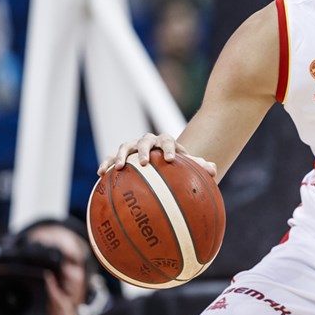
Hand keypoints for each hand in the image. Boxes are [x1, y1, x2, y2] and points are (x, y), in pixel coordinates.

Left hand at [20, 272, 80, 314]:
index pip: (48, 300)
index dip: (46, 289)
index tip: (41, 279)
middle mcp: (59, 314)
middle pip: (54, 296)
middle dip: (51, 285)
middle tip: (45, 273)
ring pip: (59, 300)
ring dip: (55, 290)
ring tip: (49, 279)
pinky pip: (64, 310)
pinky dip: (61, 302)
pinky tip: (57, 295)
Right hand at [97, 132, 216, 176]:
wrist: (159, 161)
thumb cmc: (176, 166)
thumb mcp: (187, 166)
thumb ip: (199, 166)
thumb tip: (214, 169)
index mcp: (165, 142)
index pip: (167, 140)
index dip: (169, 148)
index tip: (171, 159)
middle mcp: (148, 141)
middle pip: (145, 140)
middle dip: (144, 150)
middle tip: (144, 163)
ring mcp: (132, 147)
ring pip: (125, 146)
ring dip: (121, 155)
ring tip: (119, 167)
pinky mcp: (121, 156)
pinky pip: (111, 158)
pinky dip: (106, 163)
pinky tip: (101, 174)